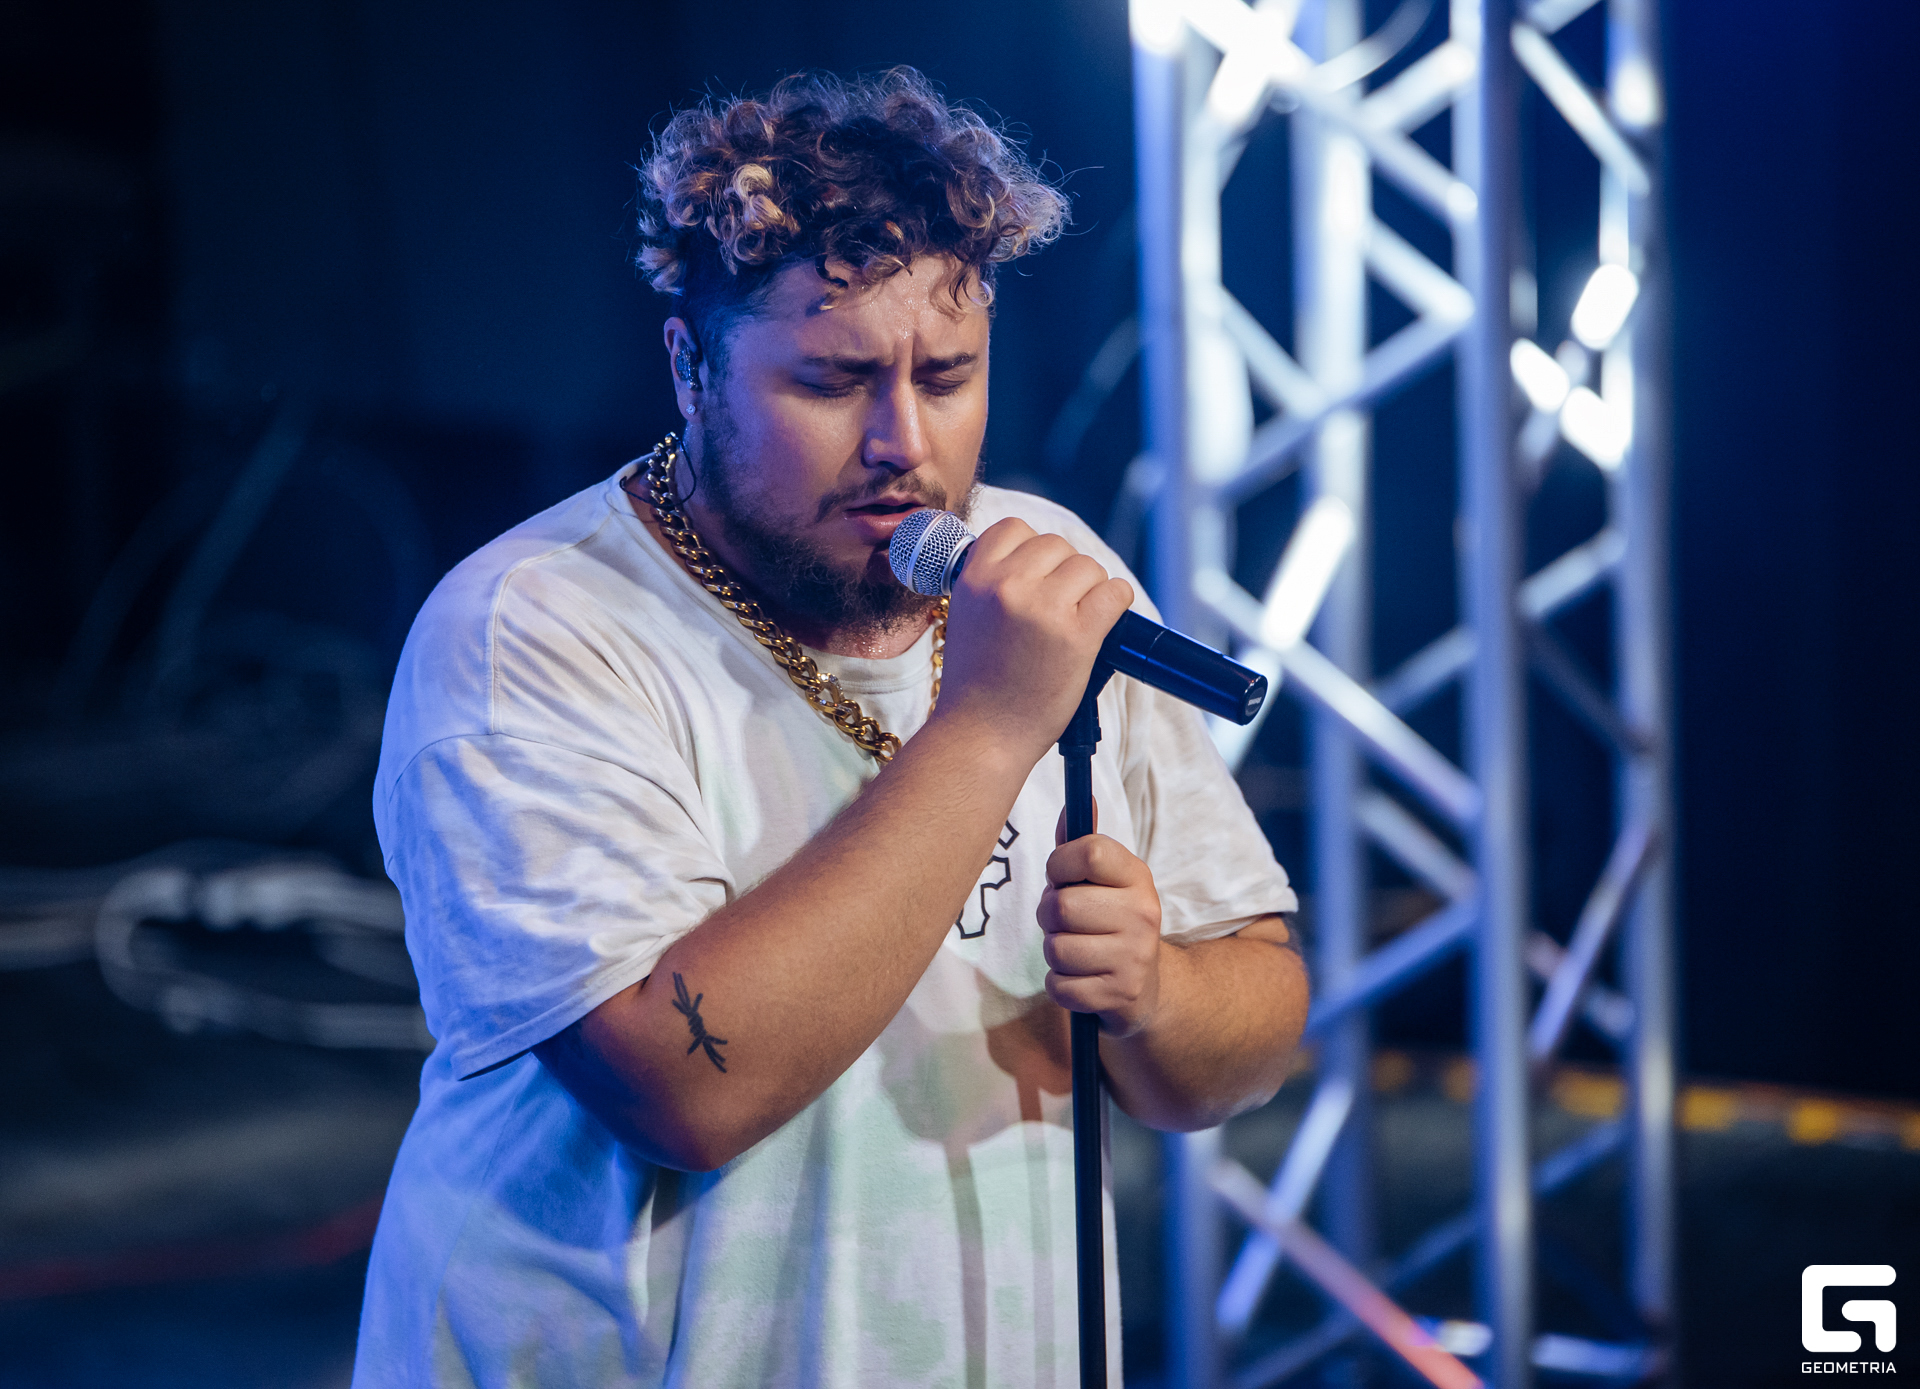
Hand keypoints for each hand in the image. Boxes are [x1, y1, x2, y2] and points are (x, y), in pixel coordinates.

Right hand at [931, 518, 1134, 760]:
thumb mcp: (967, 617)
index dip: (1031, 549)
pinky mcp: (1078, 635)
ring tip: (1075, 622)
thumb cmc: (977, 683)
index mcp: (974, 579)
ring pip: (1088, 566)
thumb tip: (1038, 559)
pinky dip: (1116, 603)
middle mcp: (1007, 586)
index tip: (1036, 576)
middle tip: (1058, 608)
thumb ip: (992, 583)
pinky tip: (1102, 623)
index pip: (1014, 527)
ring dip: (1090, 589)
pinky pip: (1114, 592)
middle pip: (1057, 545)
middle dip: (1064, 573)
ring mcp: (1044, 609)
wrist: (981, 734)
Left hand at [1038, 803, 1164, 1037]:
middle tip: (1065, 921)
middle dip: (1048, 915)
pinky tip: (1079, 978)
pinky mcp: (1120, 995)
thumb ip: (1082, 842)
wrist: (1145, 985)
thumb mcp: (1104, 880)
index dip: (1059, 863)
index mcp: (1137, 876)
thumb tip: (1077, 797)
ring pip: (1056, 948)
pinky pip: (1059, 985)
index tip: (1060, 876)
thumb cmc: (1109, 920)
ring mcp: (1134, 957)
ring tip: (1073, 948)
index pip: (1089, 851)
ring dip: (1053, 951)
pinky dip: (1059, 984)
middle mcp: (1143, 913)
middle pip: (1062, 905)